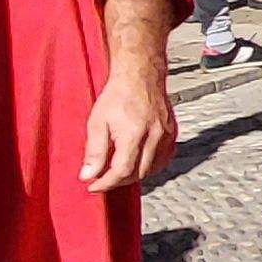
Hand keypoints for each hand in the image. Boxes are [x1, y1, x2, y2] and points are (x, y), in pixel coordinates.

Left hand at [79, 75, 177, 190]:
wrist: (140, 75)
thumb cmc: (118, 94)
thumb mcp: (97, 122)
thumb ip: (94, 151)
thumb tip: (88, 174)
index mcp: (134, 134)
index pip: (121, 171)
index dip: (106, 183)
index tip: (93, 186)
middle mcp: (154, 136)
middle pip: (138, 173)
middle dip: (118, 180)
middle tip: (103, 177)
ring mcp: (166, 135)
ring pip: (153, 169)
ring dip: (135, 174)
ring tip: (119, 169)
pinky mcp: (173, 133)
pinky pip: (164, 159)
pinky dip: (150, 165)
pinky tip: (138, 161)